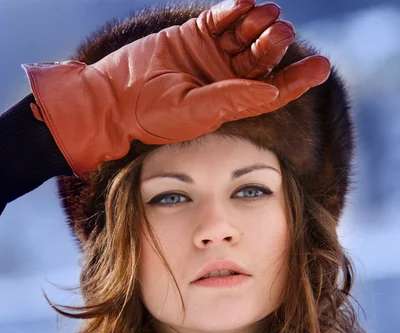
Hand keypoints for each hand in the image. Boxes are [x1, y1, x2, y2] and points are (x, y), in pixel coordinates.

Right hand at [22, 0, 329, 177]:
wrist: (113, 96)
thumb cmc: (151, 114)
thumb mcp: (194, 110)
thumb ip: (232, 98)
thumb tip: (272, 91)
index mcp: (231, 104)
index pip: (272, 92)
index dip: (298, 80)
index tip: (322, 67)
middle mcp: (226, 80)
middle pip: (264, 60)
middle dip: (276, 44)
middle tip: (280, 31)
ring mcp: (211, 56)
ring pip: (247, 35)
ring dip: (260, 23)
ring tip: (264, 14)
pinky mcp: (195, 33)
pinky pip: (223, 17)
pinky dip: (236, 9)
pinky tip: (244, 4)